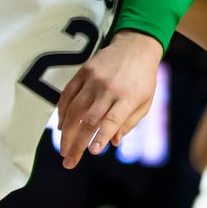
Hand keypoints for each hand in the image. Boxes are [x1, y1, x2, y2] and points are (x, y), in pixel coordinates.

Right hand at [55, 30, 164, 167]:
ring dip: (67, 132)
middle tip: (69, 161)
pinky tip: (61, 126)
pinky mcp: (83, 72)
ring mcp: (94, 79)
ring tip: (64, 149)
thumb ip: (129, 123)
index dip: (101, 136)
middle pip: (89, 120)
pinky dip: (62, 112)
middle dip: (77, 144)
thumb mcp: (145, 102)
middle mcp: (109, 89)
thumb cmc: (143, 78)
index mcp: (128, 98)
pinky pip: (68, 94)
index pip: (112, 121)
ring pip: (74, 109)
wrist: (136, 46)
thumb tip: (114, 143)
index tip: (92, 152)